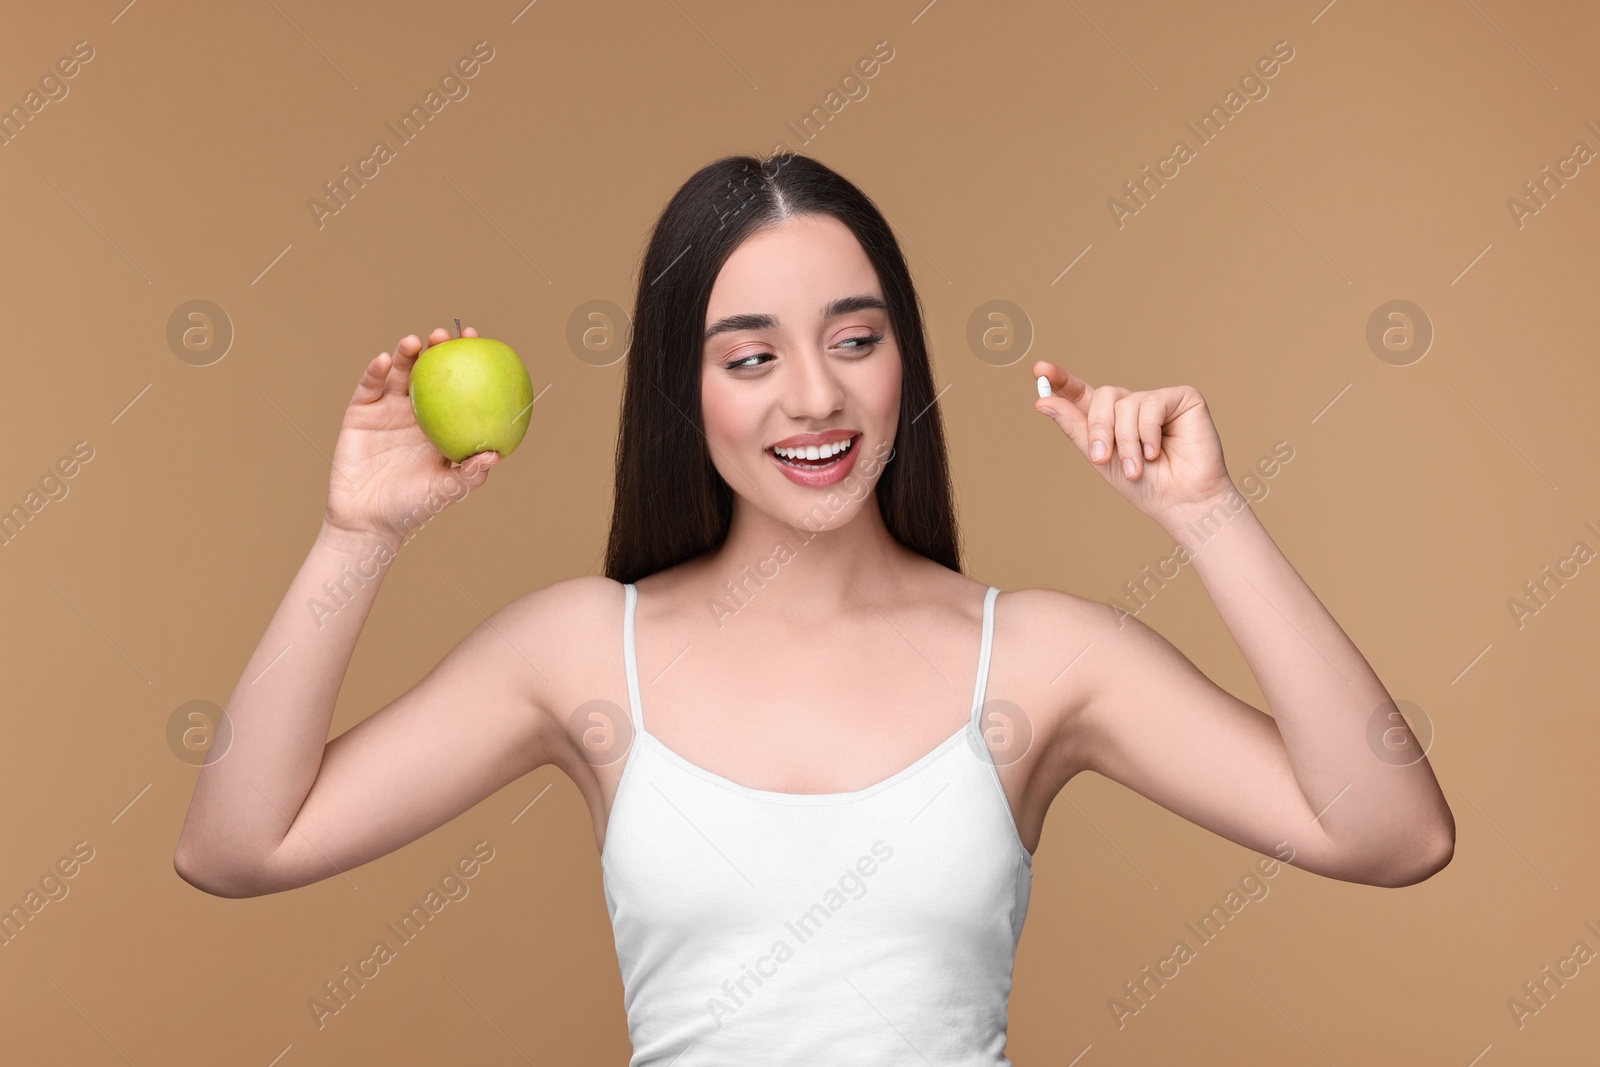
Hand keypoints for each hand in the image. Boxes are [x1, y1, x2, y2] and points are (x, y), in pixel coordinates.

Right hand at [324, 326, 499, 544]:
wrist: (369, 520)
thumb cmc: (413, 507)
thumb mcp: (446, 490)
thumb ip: (470, 474)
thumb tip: (494, 455)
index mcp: (442, 424)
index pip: (458, 385)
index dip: (466, 361)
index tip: (476, 341)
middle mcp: (416, 412)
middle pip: (429, 371)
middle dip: (436, 349)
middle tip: (444, 335)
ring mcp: (387, 410)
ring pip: (399, 374)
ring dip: (406, 354)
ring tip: (414, 342)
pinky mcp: (360, 413)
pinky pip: (369, 387)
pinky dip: (376, 371)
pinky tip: (384, 360)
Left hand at [1032, 360, 1233, 525]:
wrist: (1181, 501)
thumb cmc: (1144, 485)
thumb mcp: (1100, 458)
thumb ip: (1075, 428)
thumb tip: (1042, 401)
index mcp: (1111, 419)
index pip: (1083, 393)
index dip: (1063, 380)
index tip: (1039, 370)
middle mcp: (1133, 405)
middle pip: (1103, 396)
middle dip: (1099, 428)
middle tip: (1102, 458)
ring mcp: (1158, 400)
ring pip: (1126, 404)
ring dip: (1126, 441)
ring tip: (1136, 467)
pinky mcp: (1183, 398)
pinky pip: (1152, 403)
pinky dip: (1148, 432)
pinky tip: (1156, 451)